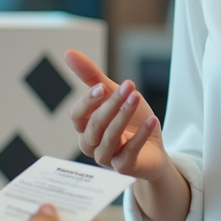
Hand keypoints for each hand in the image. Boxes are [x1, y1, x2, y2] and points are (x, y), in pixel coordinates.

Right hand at [66, 50, 167, 181]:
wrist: (153, 148)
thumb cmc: (129, 121)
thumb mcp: (113, 95)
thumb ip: (91, 77)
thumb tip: (68, 52)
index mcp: (84, 127)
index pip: (77, 115)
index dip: (88, 102)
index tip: (102, 87)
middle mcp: (91, 144)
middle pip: (95, 125)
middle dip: (112, 104)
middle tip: (130, 86)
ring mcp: (106, 158)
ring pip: (110, 137)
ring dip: (124, 116)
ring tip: (137, 97)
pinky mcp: (124, 168)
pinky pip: (129, 153)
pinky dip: (141, 136)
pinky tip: (152, 120)